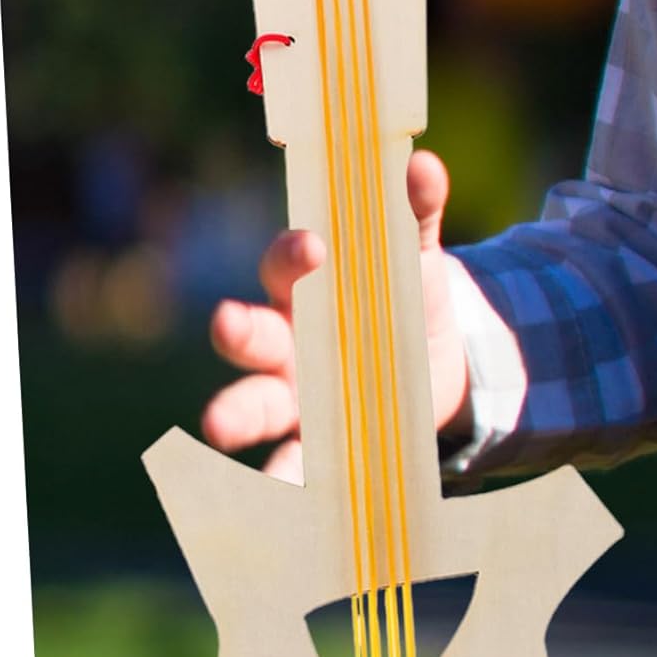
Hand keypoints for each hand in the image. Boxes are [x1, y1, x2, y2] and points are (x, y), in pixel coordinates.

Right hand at [201, 148, 470, 483]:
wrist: (438, 361)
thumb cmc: (406, 295)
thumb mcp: (416, 255)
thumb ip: (415, 212)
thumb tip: (423, 163)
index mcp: (305, 289)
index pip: (284, 265)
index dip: (292, 255)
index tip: (314, 246)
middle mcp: (287, 343)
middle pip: (251, 336)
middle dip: (239, 332)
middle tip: (229, 325)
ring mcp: (299, 396)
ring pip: (256, 403)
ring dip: (236, 413)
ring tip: (217, 426)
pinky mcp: (322, 442)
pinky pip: (296, 462)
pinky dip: (285, 477)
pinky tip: (281, 492)